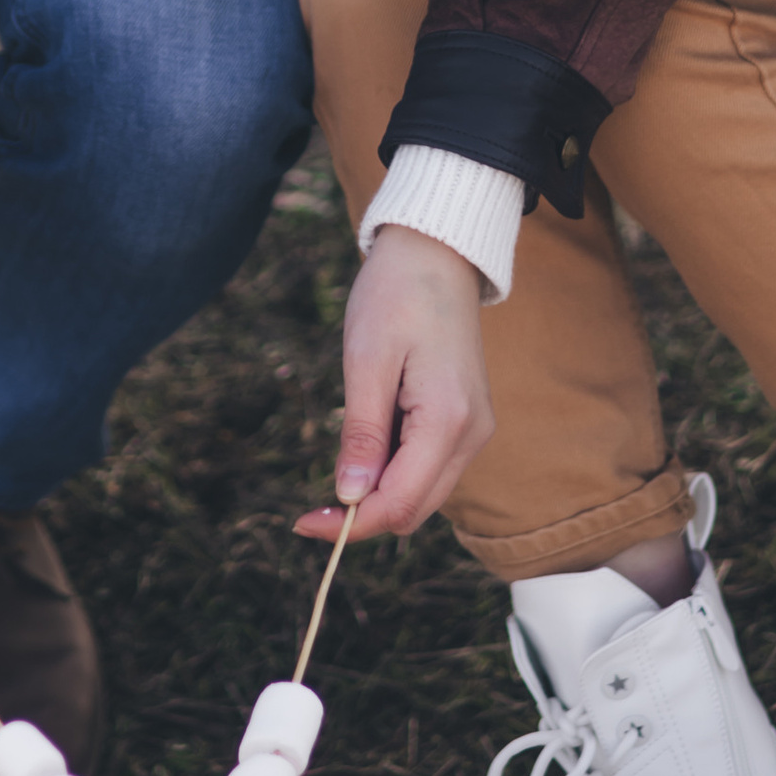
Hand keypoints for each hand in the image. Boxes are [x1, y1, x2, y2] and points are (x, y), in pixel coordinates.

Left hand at [296, 228, 493, 546]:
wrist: (437, 251)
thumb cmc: (396, 294)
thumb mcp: (366, 361)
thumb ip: (362, 434)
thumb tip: (348, 498)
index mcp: (448, 420)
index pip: (398, 504)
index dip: (348, 524)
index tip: (301, 523)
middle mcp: (472, 434)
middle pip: (414, 510)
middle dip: (362, 516)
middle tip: (310, 505)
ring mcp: (474, 429)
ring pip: (422, 494)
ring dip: (378, 493)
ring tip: (340, 461)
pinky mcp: (466, 421)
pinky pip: (428, 468)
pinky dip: (394, 471)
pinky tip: (368, 442)